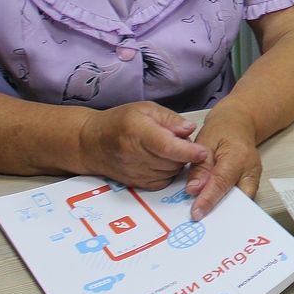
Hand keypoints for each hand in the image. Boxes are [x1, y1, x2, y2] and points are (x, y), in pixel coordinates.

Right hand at [79, 101, 210, 189]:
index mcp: (137, 131)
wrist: (91, 143)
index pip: (166, 146)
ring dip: (177, 163)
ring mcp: (133, 172)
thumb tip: (190, 129)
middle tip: (179, 140)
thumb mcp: (146, 109)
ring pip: (170, 173)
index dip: (187, 151)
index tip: (202, 152)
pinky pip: (163, 182)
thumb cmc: (119, 122)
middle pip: (172, 161)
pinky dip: (168, 173)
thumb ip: (171, 119)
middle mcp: (133, 154)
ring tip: (168, 149)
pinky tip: (162, 161)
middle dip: (185, 153)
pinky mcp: (135, 183)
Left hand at [185, 107, 261, 220]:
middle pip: (239, 196)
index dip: (208, 199)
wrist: (238, 123)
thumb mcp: (204, 142)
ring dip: (227, 209)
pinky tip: (216, 210)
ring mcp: (255, 176)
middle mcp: (251, 168)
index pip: (222, 181)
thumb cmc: (221, 130)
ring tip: (208, 218)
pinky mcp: (253, 181)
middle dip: (222, 210)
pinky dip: (230, 204)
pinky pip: (243, 197)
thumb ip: (199, 167)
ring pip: (244, 200)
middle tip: (204, 220)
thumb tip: (194, 190)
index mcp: (238, 154)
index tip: (197, 213)